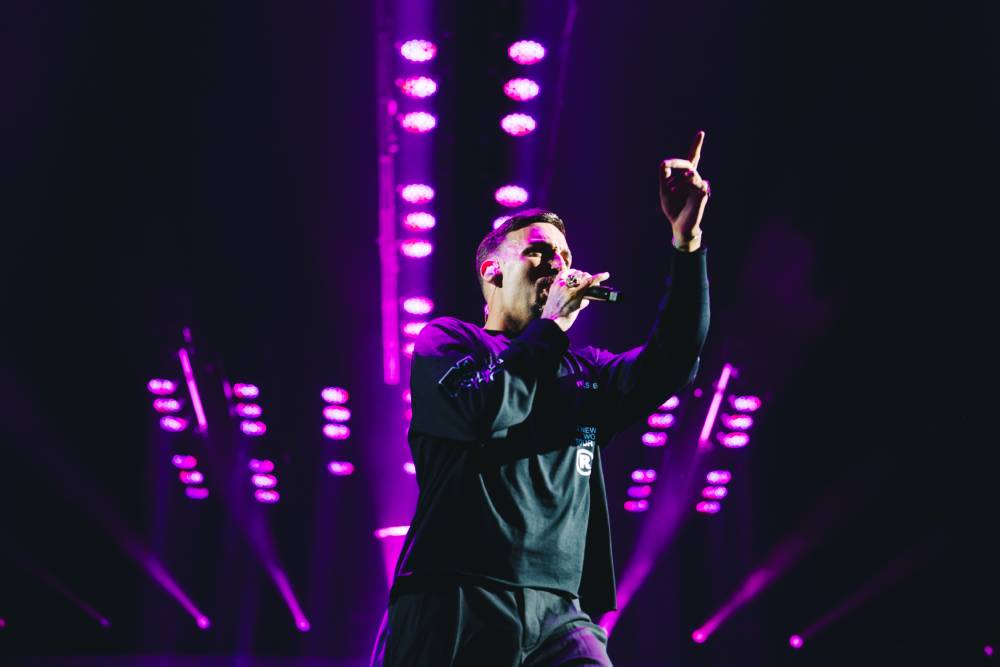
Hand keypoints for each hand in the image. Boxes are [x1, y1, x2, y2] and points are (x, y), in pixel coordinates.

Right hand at [541, 269, 610, 331]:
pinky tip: (606, 275)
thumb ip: (567, 296)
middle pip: (577, 274)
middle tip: (591, 284)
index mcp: (555, 285)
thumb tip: (586, 299)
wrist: (550, 324)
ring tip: (596, 286)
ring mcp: (569, 289)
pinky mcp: (577, 295)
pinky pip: (589, 282)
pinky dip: (599, 277)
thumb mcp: (555, 302)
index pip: (566, 272)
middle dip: (585, 277)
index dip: (575, 273)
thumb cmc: (555, 317)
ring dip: (591, 280)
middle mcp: (562, 284)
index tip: (580, 276)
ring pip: (584, 277)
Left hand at [659, 131, 709, 248]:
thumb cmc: (673, 208)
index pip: (692, 158)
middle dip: (676, 162)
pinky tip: (677, 192)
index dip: (697, 146)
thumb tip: (664, 162)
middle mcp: (694, 180)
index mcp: (685, 177)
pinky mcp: (703, 195)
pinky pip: (697, 184)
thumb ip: (664, 176)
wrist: (679, 226)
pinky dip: (685, 186)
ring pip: (691, 173)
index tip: (701, 133)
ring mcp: (700, 187)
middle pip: (688, 163)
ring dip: (678, 180)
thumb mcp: (664, 190)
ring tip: (670, 190)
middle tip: (666, 164)